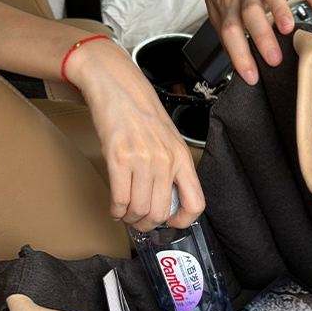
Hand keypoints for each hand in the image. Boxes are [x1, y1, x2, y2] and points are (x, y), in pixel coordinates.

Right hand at [66, 38, 203, 230]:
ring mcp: (143, 159)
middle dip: (148, 224)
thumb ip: (173, 169)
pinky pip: (120, 199)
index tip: (171, 222)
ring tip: (126, 214)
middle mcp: (166, 161)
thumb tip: (168, 202)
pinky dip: (116, 210)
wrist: (117, 85)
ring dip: (130, 218)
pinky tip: (115, 208)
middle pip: (161, 213)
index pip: (195, 203)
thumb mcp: (169, 140)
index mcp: (182, 158)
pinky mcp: (119, 157)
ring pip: (140, 209)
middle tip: (139, 222)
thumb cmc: (142, 113)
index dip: (183, 221)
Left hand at [200, 0, 311, 84]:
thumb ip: (230, 37)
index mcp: (229, 6)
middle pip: (250, 12)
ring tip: (289, 29)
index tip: (252, 76)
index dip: (240, 54)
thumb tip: (239, 68)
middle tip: (274, 59)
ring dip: (280, 10)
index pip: (230, 31)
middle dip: (263, 36)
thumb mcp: (220, 11)